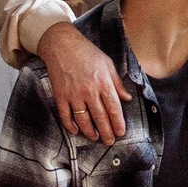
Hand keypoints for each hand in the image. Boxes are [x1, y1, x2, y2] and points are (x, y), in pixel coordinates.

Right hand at [39, 22, 130, 141]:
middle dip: (106, 132)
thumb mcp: (108, 63)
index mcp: (103, 83)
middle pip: (100, 117)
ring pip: (83, 120)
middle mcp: (89, 91)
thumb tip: (127, 98)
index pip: (114, 108)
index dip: (118, 123)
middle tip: (110, 141)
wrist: (62, 45)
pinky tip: (76, 131)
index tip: (120, 132)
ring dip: (90, 132)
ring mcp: (74, 94)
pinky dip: (70, 125)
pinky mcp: (60, 95)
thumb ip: (117, 82)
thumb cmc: (87, 52)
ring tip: (95, 137)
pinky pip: (66, 115)